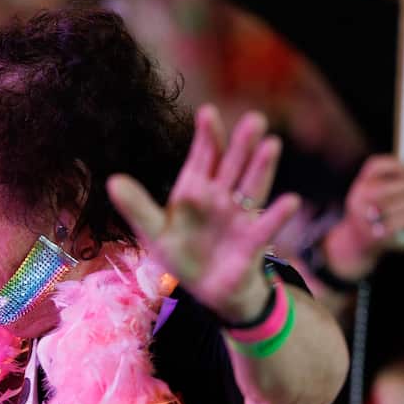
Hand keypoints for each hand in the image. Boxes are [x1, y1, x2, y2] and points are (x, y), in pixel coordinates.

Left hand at [107, 105, 298, 321]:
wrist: (209, 290)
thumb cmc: (183, 255)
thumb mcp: (154, 232)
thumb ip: (137, 206)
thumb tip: (112, 181)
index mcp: (195, 190)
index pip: (203, 157)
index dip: (206, 136)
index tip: (208, 113)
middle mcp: (221, 197)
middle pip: (232, 165)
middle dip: (241, 144)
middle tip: (253, 119)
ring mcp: (239, 217)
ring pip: (252, 187)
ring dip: (262, 167)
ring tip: (271, 144)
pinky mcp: (252, 241)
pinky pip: (266, 226)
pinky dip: (278, 215)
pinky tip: (291, 201)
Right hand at [323, 156, 403, 279]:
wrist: (355, 239)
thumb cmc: (371, 210)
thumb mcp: (373, 191)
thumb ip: (389, 180)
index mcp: (360, 184)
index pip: (373, 166)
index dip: (395, 165)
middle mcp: (358, 199)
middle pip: (384, 188)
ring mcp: (364, 217)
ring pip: (394, 206)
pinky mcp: (374, 233)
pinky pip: (398, 222)